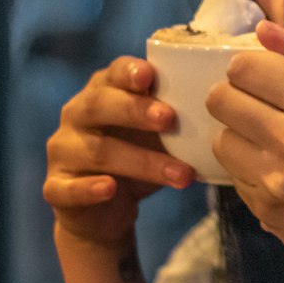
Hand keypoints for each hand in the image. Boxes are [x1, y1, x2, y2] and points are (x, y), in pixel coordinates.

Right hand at [44, 56, 194, 250]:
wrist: (106, 210)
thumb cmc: (138, 156)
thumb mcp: (158, 134)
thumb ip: (175, 115)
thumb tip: (226, 103)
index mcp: (102, 92)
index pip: (112, 73)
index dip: (129, 72)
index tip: (150, 76)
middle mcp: (76, 115)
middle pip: (100, 105)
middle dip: (135, 110)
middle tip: (170, 119)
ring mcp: (63, 151)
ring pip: (97, 151)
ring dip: (142, 162)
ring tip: (181, 175)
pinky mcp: (56, 187)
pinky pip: (69, 187)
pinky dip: (90, 188)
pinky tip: (110, 189)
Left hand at [207, 21, 283, 280]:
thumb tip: (264, 29)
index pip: (245, 68)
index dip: (248, 70)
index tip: (262, 81)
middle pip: (221, 99)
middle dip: (235, 99)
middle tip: (258, 110)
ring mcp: (277, 178)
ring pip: (221, 139)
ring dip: (238, 137)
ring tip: (266, 143)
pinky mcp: (265, 209)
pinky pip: (233, 176)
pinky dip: (248, 171)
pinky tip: (276, 173)